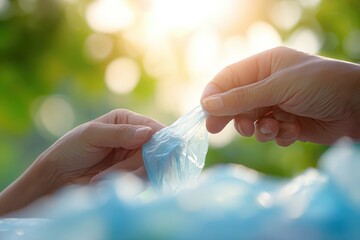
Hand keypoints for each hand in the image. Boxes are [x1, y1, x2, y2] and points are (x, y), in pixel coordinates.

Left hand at [0, 109, 163, 214]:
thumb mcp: (92, 135)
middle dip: (138, 164)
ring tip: (101, 179)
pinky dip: (127, 185)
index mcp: (127, 120)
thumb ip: (120, 133)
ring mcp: (135, 159)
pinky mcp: (132, 177)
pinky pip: (142, 182)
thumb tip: (149, 132)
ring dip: (128, 175)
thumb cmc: (70, 150)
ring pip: (151, 168)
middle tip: (117, 173)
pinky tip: (104, 184)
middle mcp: (135, 138)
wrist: (56, 178)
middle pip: (155, 150)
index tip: (159, 152)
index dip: (161, 139)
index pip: (154, 127)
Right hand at [201, 47, 359, 145]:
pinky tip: (291, 130)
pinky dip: (277, 135)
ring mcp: (277, 105)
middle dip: (231, 116)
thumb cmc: (322, 85)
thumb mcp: (278, 87)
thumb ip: (242, 97)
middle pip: (235, 102)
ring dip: (258, 128)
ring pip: (251, 120)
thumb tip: (206, 105)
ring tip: (271, 128)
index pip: (228, 79)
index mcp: (264, 65)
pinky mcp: (287, 124)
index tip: (205, 113)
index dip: (214, 95)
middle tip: (217, 130)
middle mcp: (268, 84)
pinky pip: (269, 133)